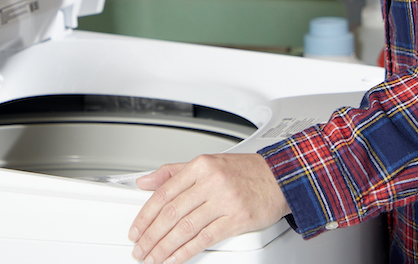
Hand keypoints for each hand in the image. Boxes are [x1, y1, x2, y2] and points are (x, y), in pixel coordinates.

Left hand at [129, 153, 290, 263]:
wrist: (281, 177)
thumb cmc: (246, 171)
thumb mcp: (208, 163)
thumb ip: (174, 172)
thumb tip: (145, 180)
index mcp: (201, 165)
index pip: (164, 192)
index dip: (145, 215)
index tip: (136, 229)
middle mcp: (211, 181)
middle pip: (172, 212)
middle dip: (151, 235)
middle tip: (140, 248)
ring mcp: (224, 200)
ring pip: (185, 227)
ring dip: (164, 247)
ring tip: (152, 258)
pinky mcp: (237, 219)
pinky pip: (205, 238)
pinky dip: (186, 251)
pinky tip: (175, 259)